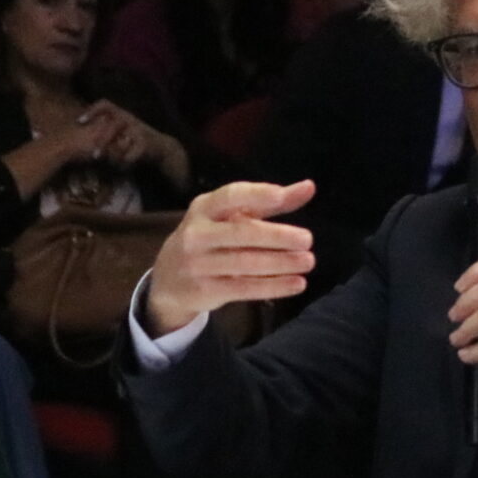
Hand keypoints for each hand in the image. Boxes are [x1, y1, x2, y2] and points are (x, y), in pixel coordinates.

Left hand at [73, 100, 160, 168]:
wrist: (161, 148)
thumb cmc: (135, 139)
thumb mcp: (121, 131)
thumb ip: (104, 130)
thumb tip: (81, 132)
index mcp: (121, 114)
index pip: (106, 104)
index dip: (92, 111)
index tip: (80, 121)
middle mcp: (130, 119)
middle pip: (112, 124)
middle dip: (101, 139)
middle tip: (93, 154)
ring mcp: (139, 130)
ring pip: (122, 141)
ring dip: (110, 151)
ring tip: (100, 160)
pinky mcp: (146, 143)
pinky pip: (131, 154)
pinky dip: (124, 163)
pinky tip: (121, 168)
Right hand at [143, 180, 317, 333]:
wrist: (168, 280)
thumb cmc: (210, 239)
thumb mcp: (231, 216)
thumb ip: (270, 203)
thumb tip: (309, 187)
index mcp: (204, 208)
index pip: (230, 196)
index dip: (256, 195)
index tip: (282, 196)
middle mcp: (197, 234)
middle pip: (240, 233)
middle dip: (276, 236)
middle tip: (308, 239)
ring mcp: (198, 264)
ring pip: (244, 263)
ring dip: (280, 263)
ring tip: (308, 262)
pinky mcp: (205, 290)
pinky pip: (244, 288)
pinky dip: (273, 287)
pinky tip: (297, 284)